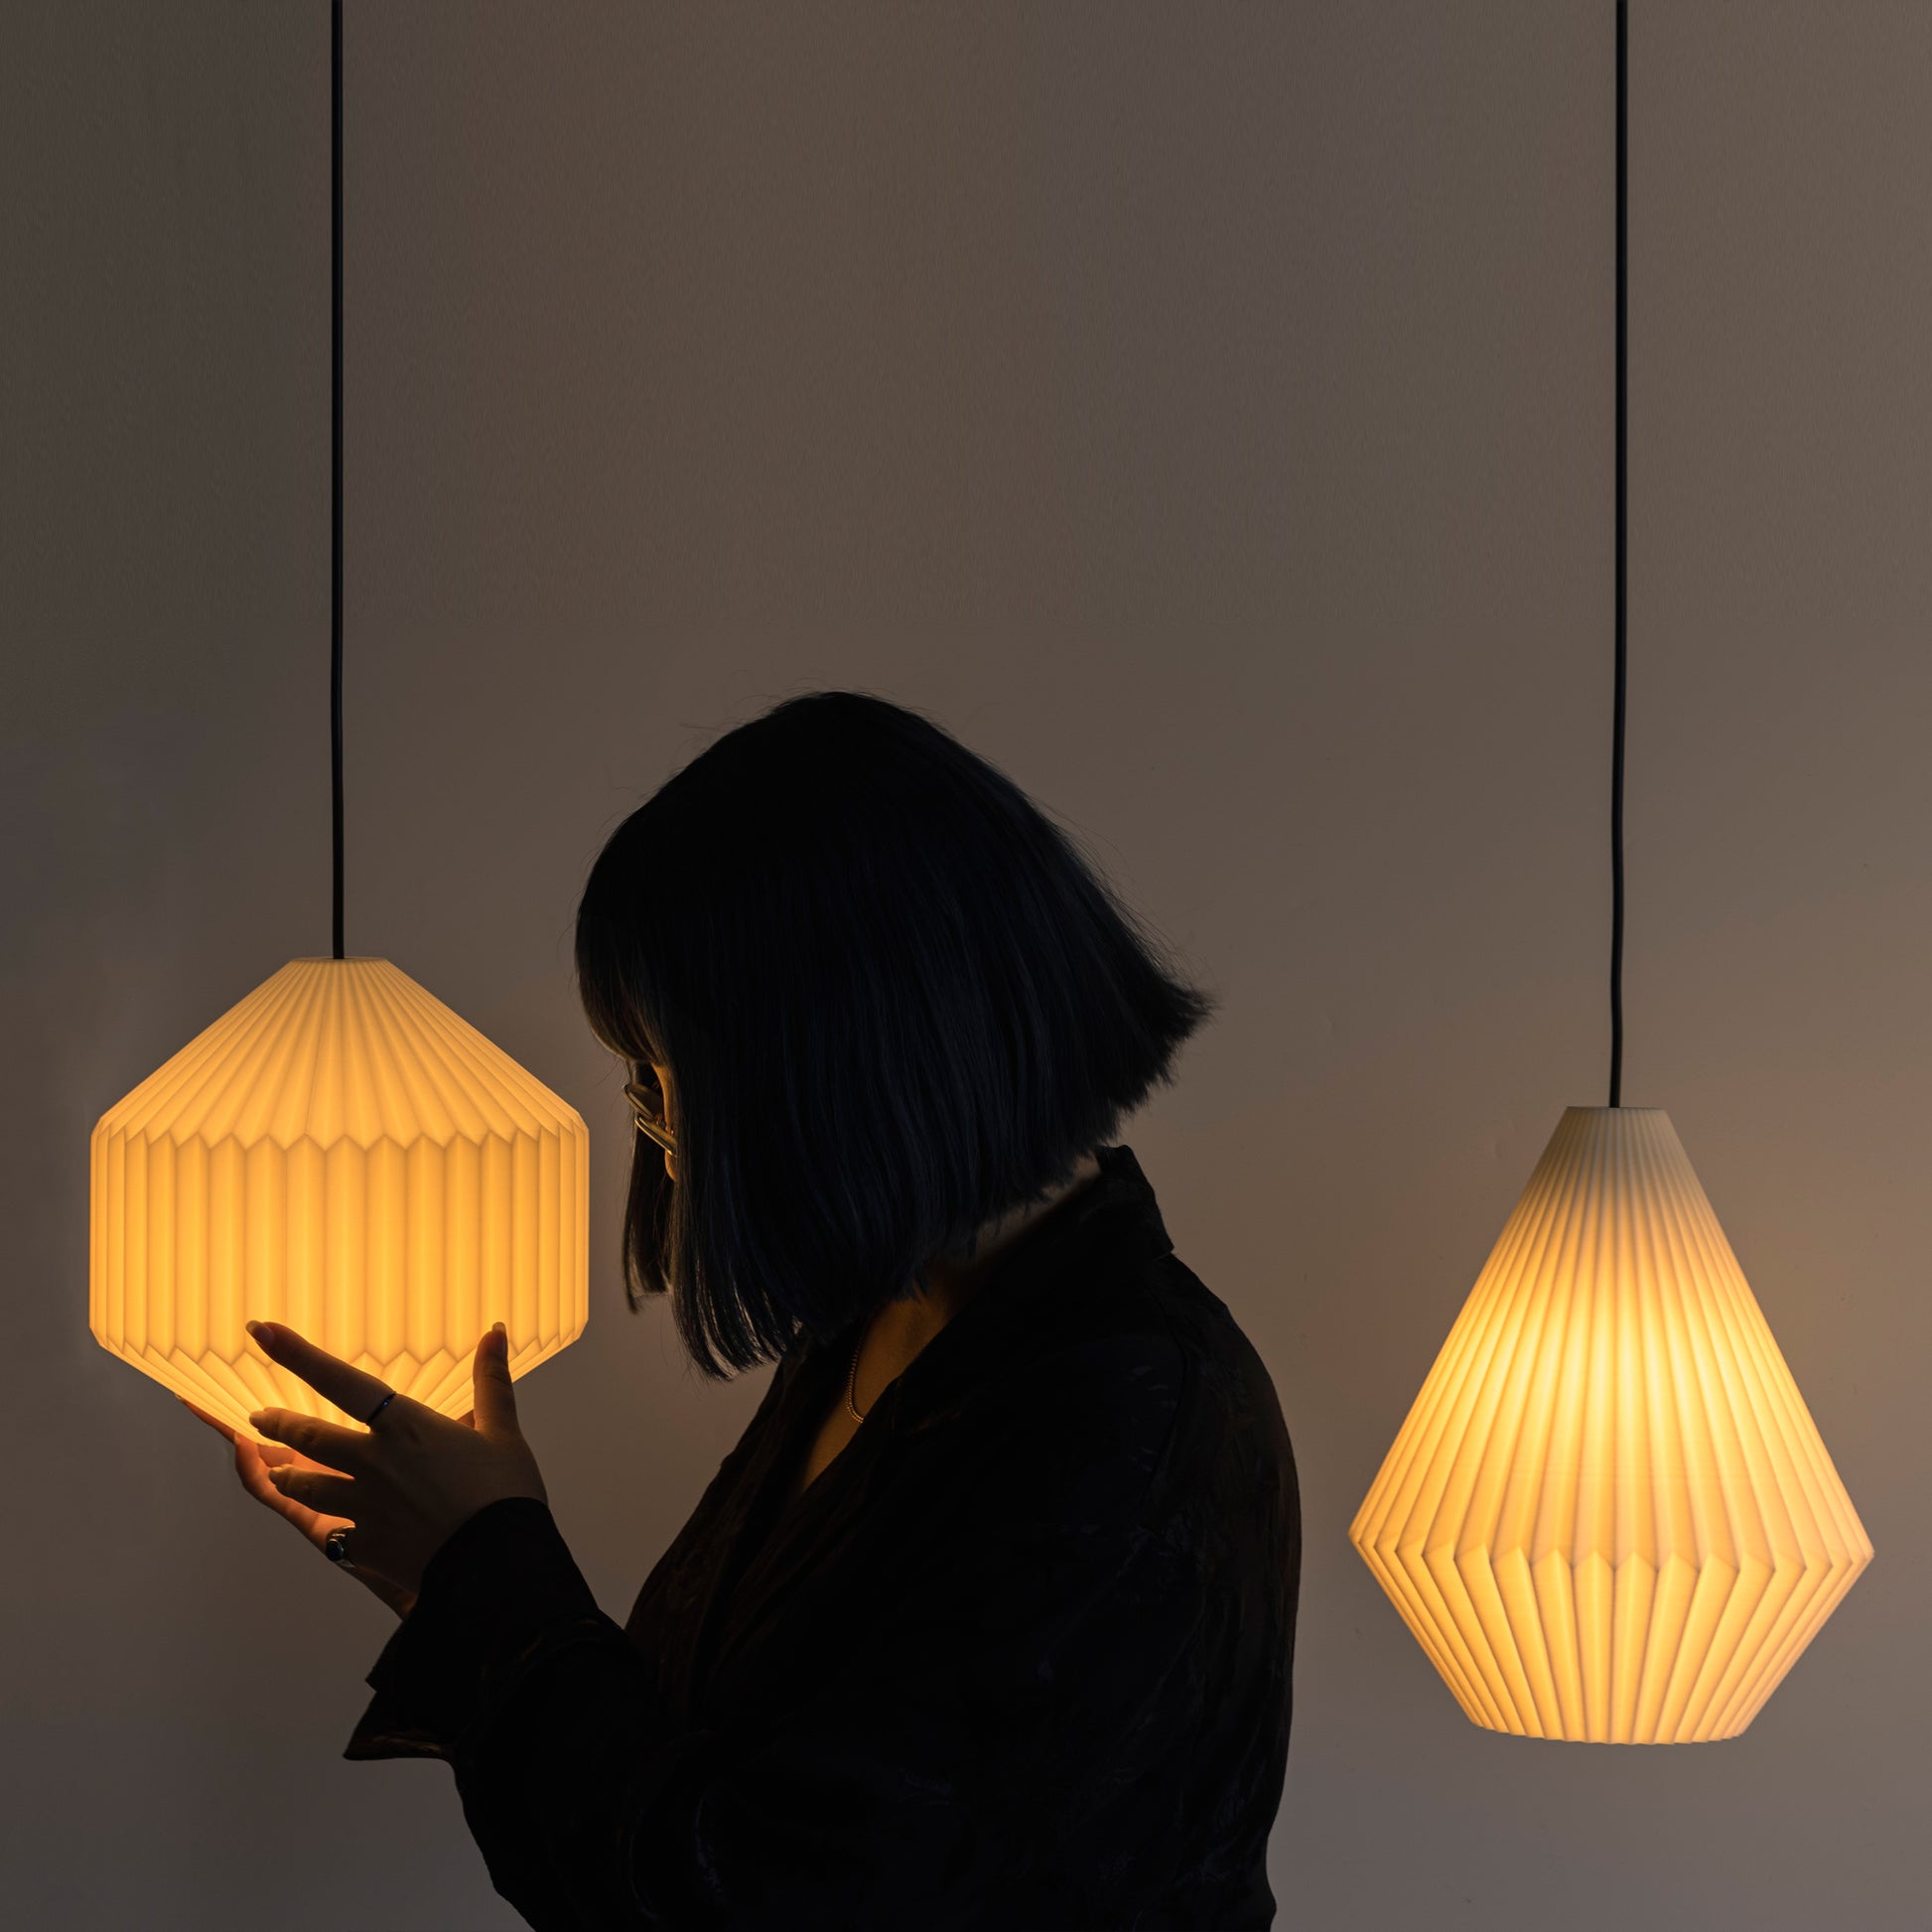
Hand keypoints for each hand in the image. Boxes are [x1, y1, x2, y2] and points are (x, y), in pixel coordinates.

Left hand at [203, 1319, 545, 1599]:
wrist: (498, 1563)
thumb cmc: (504, 1494)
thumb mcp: (503, 1431)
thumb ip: (491, 1382)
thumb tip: (495, 1333)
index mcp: (404, 1428)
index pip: (339, 1381)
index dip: (297, 1353)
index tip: (261, 1331)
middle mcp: (373, 1463)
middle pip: (307, 1438)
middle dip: (277, 1424)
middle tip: (258, 1417)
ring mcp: (364, 1506)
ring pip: (304, 1487)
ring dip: (287, 1477)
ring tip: (279, 1473)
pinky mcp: (367, 1545)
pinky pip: (337, 1537)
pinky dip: (334, 1530)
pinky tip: (334, 1532)